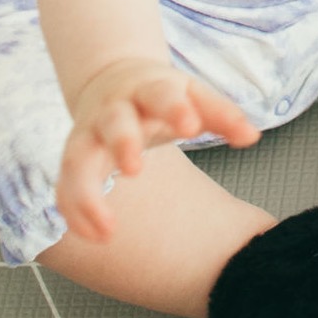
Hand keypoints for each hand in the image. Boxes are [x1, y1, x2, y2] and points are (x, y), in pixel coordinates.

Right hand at [56, 58, 254, 241]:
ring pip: (78, 159)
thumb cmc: (163, 96)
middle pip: (114, 122)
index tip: (191, 127)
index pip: (161, 94)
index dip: (175, 109)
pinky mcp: (74, 157)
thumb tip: (252, 137)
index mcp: (148, 88)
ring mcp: (88, 133)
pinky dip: (74, 212)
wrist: (112, 80)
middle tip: (135, 168)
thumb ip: (222, 115)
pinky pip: (66, 186)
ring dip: (87, 192)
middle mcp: (113, 110)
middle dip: (123, 142)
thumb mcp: (194, 95)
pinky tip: (92, 236)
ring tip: (106, 227)